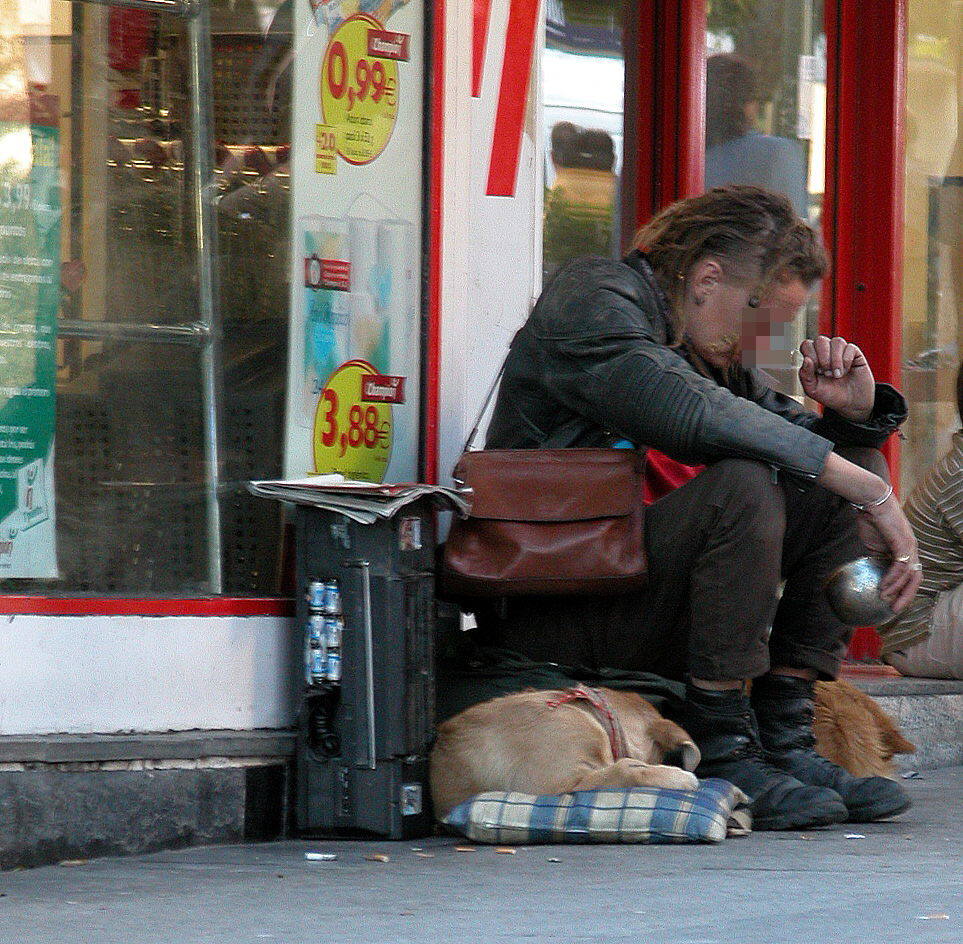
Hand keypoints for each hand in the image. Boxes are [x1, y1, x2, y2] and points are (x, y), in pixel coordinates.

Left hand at [798, 336, 874, 421]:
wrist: (851, 403)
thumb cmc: (831, 395)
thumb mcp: (813, 389)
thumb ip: (805, 375)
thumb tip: (806, 360)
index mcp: (813, 359)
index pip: (807, 345)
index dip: (810, 355)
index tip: (816, 370)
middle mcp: (826, 352)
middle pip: (820, 340)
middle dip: (823, 357)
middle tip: (827, 373)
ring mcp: (840, 351)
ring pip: (836, 341)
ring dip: (835, 360)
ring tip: (837, 375)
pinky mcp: (854, 353)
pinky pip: (850, 347)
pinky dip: (846, 361)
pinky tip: (846, 371)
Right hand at [854, 496, 922, 613]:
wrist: (871, 501)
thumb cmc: (871, 519)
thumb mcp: (872, 544)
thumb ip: (876, 557)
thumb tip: (871, 571)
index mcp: (906, 550)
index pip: (910, 575)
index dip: (903, 589)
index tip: (891, 601)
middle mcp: (912, 550)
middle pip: (916, 579)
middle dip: (906, 596)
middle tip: (895, 609)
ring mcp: (910, 547)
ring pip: (910, 575)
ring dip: (897, 589)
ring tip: (885, 598)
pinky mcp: (903, 544)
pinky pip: (900, 566)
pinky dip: (892, 578)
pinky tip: (883, 585)